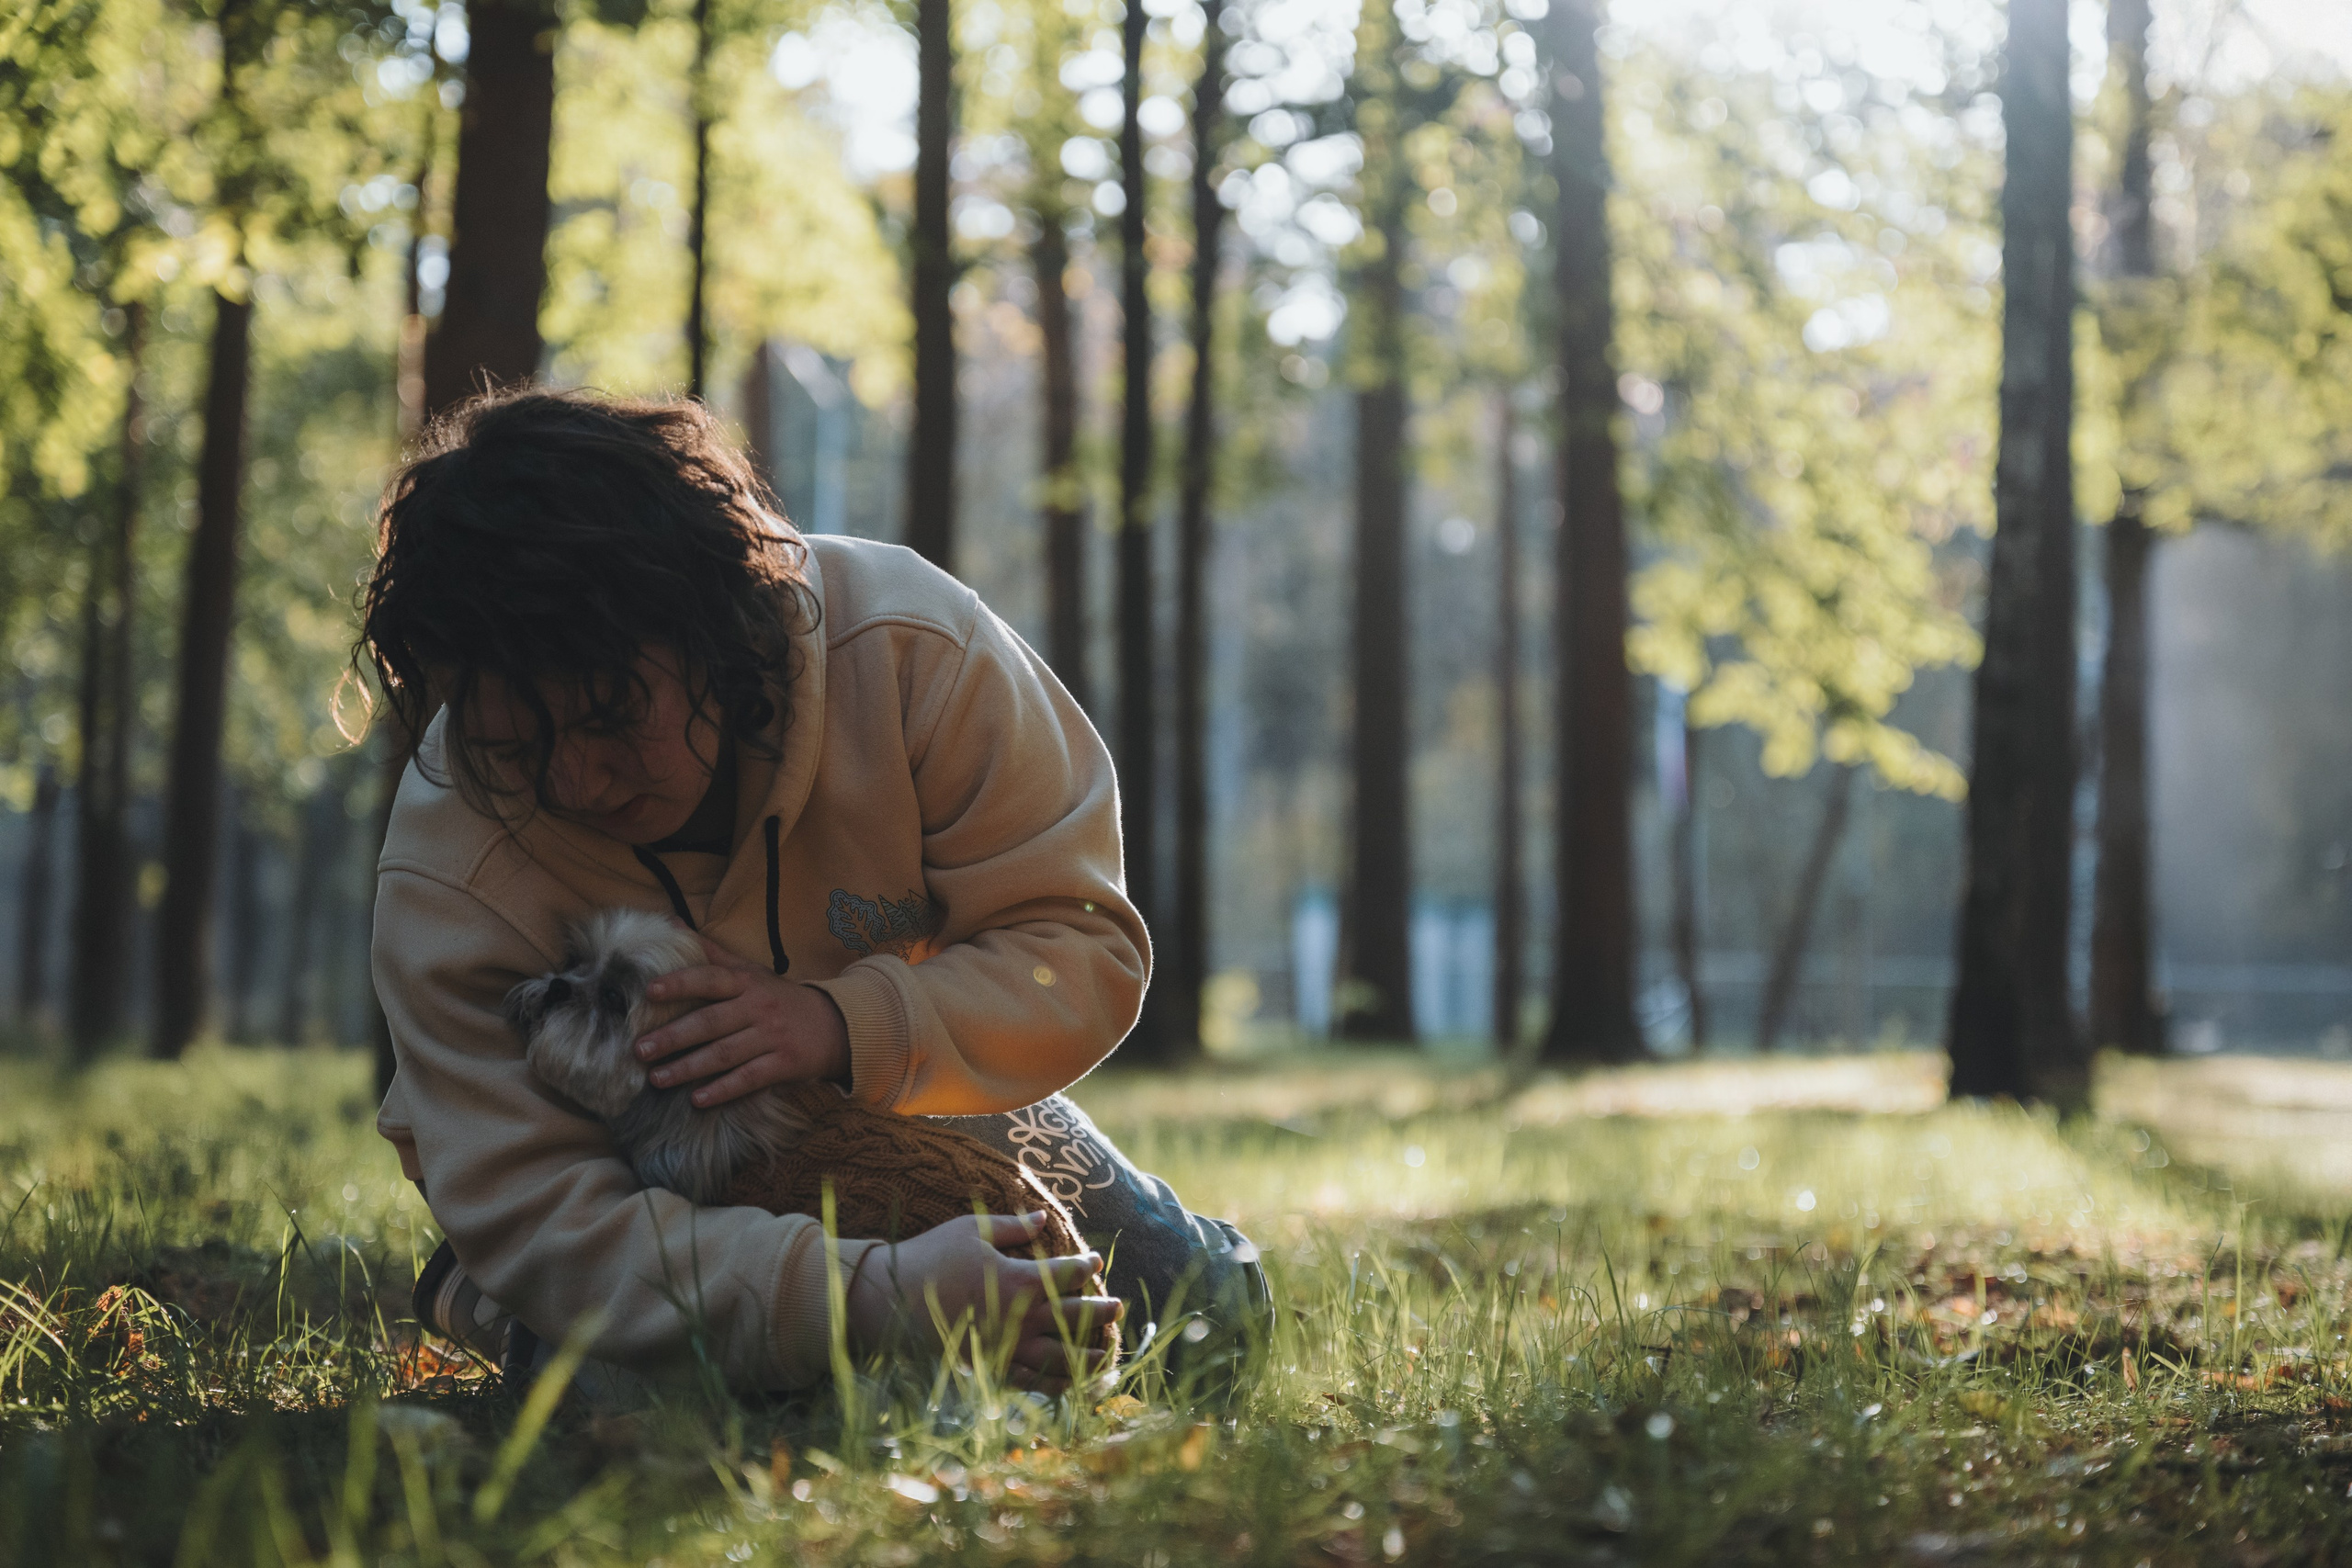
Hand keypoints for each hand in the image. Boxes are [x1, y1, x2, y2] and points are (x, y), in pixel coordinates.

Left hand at [635, 934, 850, 1105]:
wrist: (834, 1025)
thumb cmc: (779, 998)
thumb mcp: (751, 971)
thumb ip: (711, 953)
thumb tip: (670, 923)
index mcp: (747, 982)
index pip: (710, 978)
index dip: (681, 983)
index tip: (650, 992)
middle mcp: (759, 1006)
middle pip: (711, 1022)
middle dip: (673, 1037)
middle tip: (640, 1050)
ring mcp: (772, 1036)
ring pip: (725, 1053)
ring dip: (689, 1068)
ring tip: (657, 1079)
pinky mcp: (783, 1064)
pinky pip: (749, 1079)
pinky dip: (723, 1089)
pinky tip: (697, 1100)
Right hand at [846, 1213, 1122, 1394]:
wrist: (890, 1298)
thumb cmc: (931, 1256)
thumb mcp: (972, 1229)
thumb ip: (1013, 1226)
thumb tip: (1043, 1217)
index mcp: (1018, 1279)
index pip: (1066, 1273)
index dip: (1085, 1266)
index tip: (1095, 1261)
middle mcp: (1018, 1316)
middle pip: (1073, 1317)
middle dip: (1100, 1312)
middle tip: (1118, 1307)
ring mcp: (1005, 1346)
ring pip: (1059, 1356)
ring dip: (1087, 1355)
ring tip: (1107, 1353)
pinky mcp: (989, 1367)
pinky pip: (1029, 1381)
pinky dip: (1054, 1385)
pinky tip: (1070, 1386)